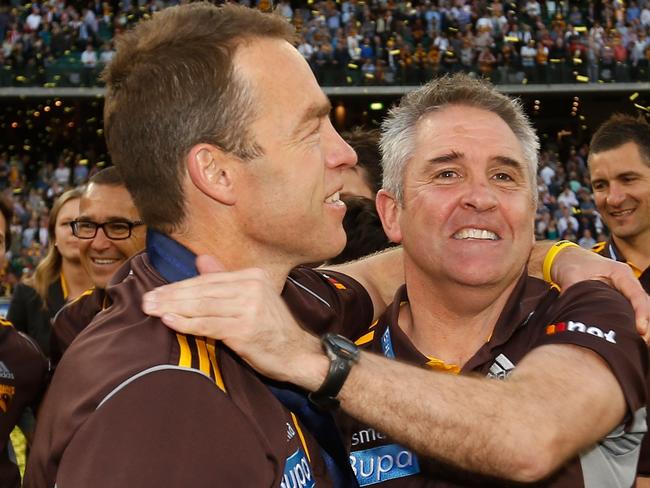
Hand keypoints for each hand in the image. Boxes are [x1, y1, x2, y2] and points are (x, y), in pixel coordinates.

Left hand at [142, 255, 326, 387]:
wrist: (297, 354)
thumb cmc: (270, 328)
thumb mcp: (251, 299)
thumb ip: (225, 279)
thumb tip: (201, 259)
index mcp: (252, 276)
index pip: (208, 280)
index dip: (179, 286)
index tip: (156, 292)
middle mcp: (252, 287)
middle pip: (202, 291)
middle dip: (171, 296)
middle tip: (146, 301)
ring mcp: (250, 307)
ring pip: (202, 306)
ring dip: (173, 308)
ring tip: (151, 310)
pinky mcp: (246, 329)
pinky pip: (209, 325)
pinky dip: (187, 323)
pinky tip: (169, 322)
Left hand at [551, 246, 649, 341]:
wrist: (564, 258)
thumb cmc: (571, 262)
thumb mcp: (571, 275)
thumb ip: (574, 292)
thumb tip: (572, 311)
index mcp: (619, 272)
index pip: (636, 294)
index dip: (641, 313)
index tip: (640, 329)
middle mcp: (626, 281)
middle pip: (644, 304)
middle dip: (646, 323)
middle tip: (642, 341)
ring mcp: (623, 290)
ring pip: (639, 309)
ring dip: (641, 325)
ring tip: (639, 343)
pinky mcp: (618, 298)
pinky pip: (630, 311)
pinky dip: (631, 323)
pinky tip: (630, 337)